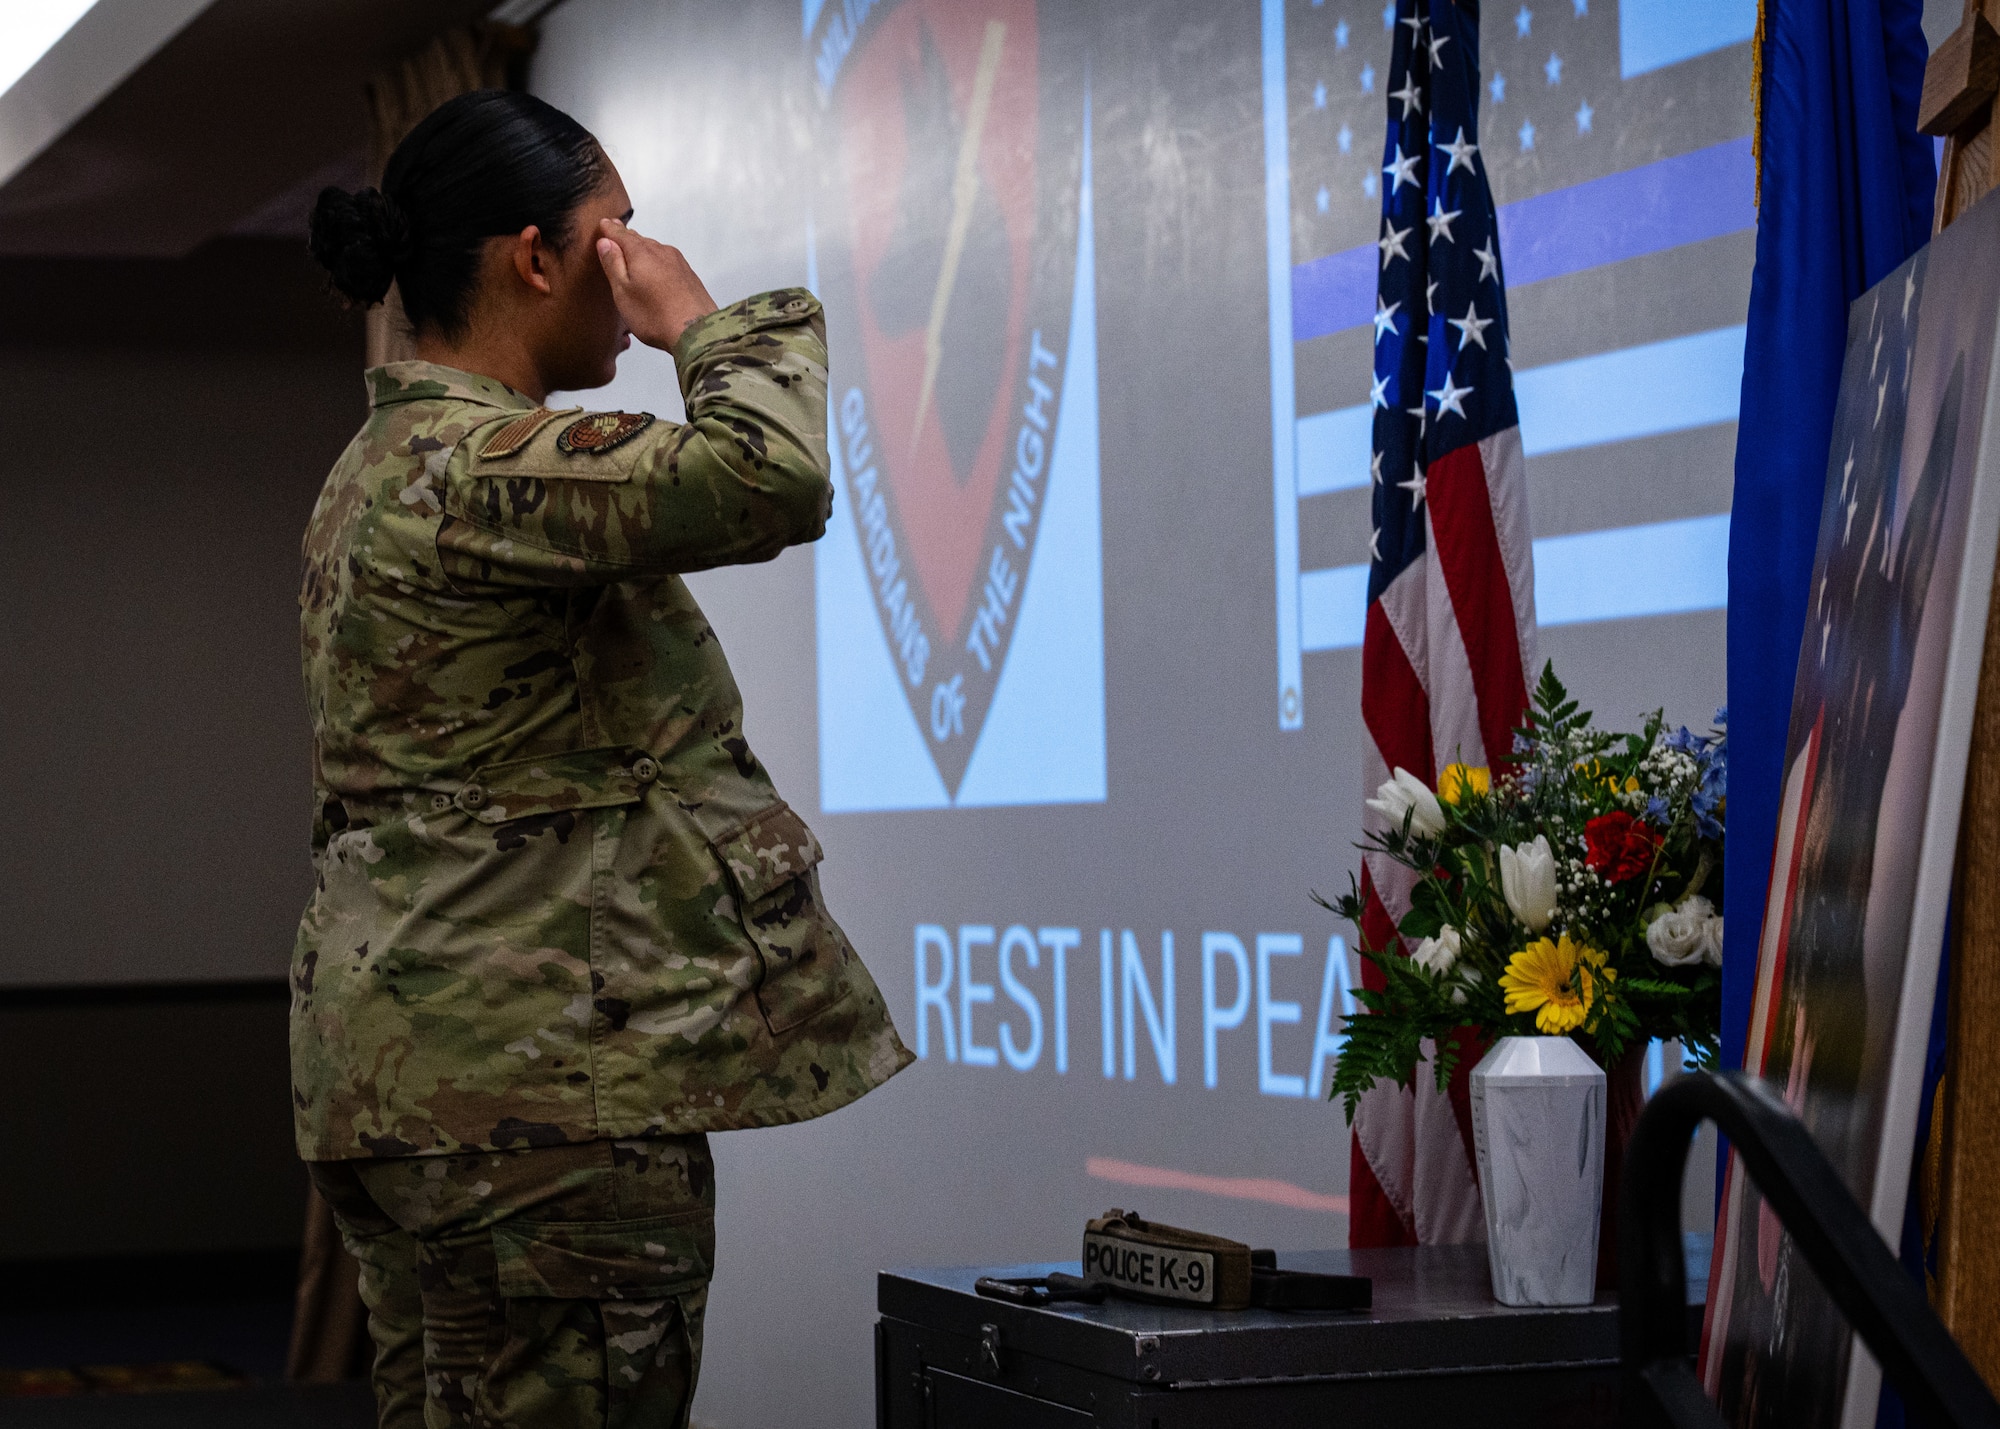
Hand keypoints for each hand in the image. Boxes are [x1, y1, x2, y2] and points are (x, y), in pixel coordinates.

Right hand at [595, 219, 717, 352]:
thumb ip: (613, 264)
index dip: (609, 230)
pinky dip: (657, 260)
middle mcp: (661, 252)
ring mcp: (678, 263)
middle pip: (639, 240)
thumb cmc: (655, 316)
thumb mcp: (623, 291)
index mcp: (641, 253)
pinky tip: (655, 268)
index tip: (604, 223)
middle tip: (616, 230)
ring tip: (633, 247)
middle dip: (626, 236)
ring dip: (643, 248)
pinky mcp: (689, 275)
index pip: (621, 235)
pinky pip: (667, 261)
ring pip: (655, 249)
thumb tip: (605, 242)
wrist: (696, 332)